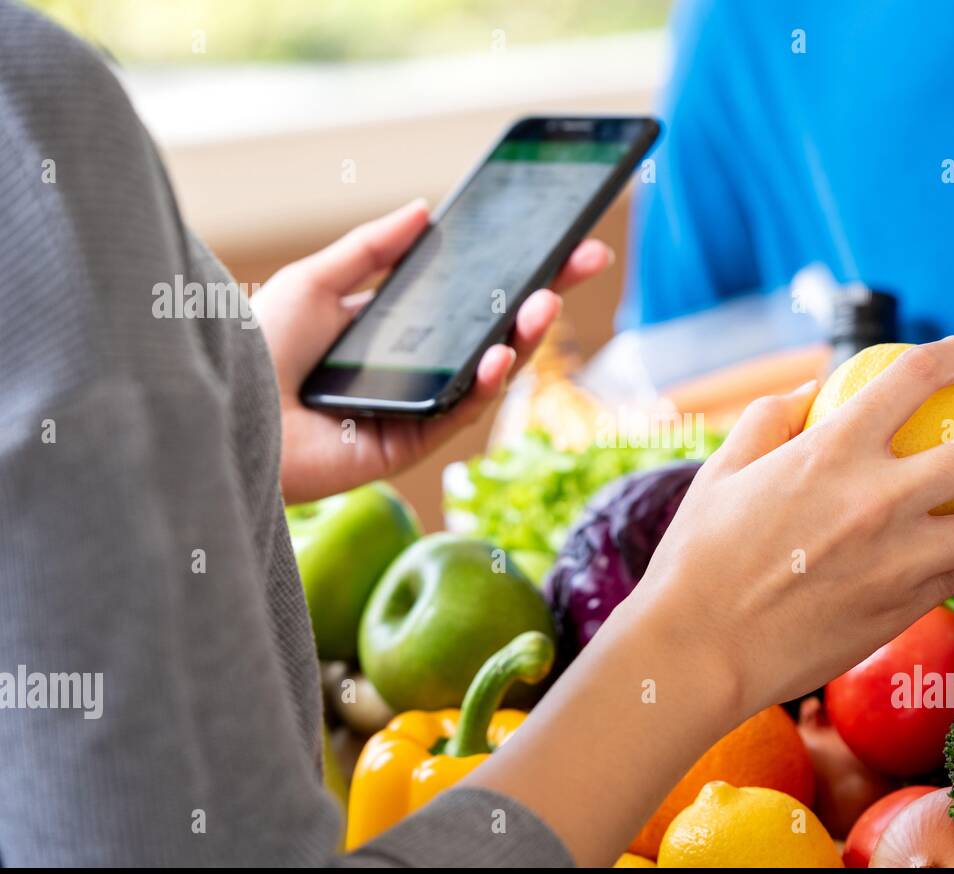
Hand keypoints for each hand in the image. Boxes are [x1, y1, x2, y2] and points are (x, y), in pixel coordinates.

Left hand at [254, 199, 613, 503]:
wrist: (230, 405)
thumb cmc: (259, 345)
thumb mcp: (318, 280)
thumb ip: (372, 248)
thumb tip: (424, 209)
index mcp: (396, 330)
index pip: (469, 298)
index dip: (514, 272)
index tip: (557, 243)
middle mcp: (415, 369)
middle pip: (493, 332)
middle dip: (540, 298)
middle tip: (583, 263)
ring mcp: (418, 407)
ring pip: (488, 373)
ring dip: (523, 338)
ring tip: (544, 304)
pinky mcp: (412, 444)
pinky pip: (461, 412)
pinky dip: (485, 383)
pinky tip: (499, 354)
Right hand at [463, 335, 953, 864]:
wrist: (702, 652)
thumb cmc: (700, 558)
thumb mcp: (722, 471)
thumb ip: (770, 419)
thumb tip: (811, 391)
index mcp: (833, 451)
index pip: (917, 377)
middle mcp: (879, 499)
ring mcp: (901, 560)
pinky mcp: (906, 610)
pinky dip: (951, 565)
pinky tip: (929, 563)